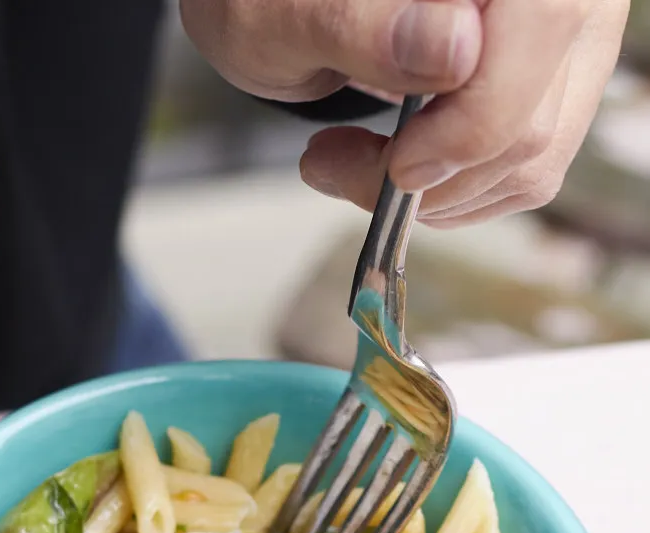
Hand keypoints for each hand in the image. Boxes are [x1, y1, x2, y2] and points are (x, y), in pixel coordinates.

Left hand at [181, 0, 628, 225]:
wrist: (295, 5)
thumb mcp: (287, 10)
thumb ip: (362, 23)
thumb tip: (453, 49)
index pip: (542, 30)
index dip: (474, 121)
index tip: (395, 163)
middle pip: (533, 119)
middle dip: (433, 176)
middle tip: (336, 164)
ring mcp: (566, 38)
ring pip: (532, 159)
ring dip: (434, 192)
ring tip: (350, 161)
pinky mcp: (553, 89)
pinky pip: (523, 172)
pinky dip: (451, 191)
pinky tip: (394, 161)